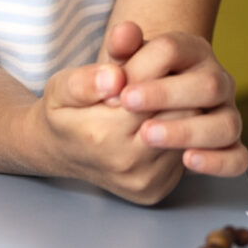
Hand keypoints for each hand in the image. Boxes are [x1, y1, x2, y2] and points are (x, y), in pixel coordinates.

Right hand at [29, 21, 186, 203]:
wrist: (61, 152)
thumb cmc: (63, 113)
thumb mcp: (61, 87)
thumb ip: (86, 79)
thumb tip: (116, 77)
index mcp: (102, 134)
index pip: (152, 92)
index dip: (155, 70)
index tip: (150, 58)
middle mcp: (127, 164)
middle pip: (178, 113)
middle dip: (174, 90)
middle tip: (164, 75)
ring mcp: (144, 181)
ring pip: (186, 133)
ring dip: (182, 111)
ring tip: (164, 97)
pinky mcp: (156, 190)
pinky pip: (182, 153)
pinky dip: (179, 134)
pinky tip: (163, 120)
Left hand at [115, 27, 247, 178]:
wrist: (144, 109)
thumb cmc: (133, 81)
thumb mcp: (120, 62)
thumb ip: (118, 51)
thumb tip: (117, 57)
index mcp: (192, 50)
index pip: (174, 50)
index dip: (144, 67)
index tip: (118, 90)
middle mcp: (217, 80)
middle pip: (209, 85)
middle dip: (167, 95)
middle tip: (128, 104)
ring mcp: (227, 114)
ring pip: (226, 124)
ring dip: (187, 131)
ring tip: (148, 135)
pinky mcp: (230, 146)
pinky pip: (237, 158)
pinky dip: (216, 161)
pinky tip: (187, 161)